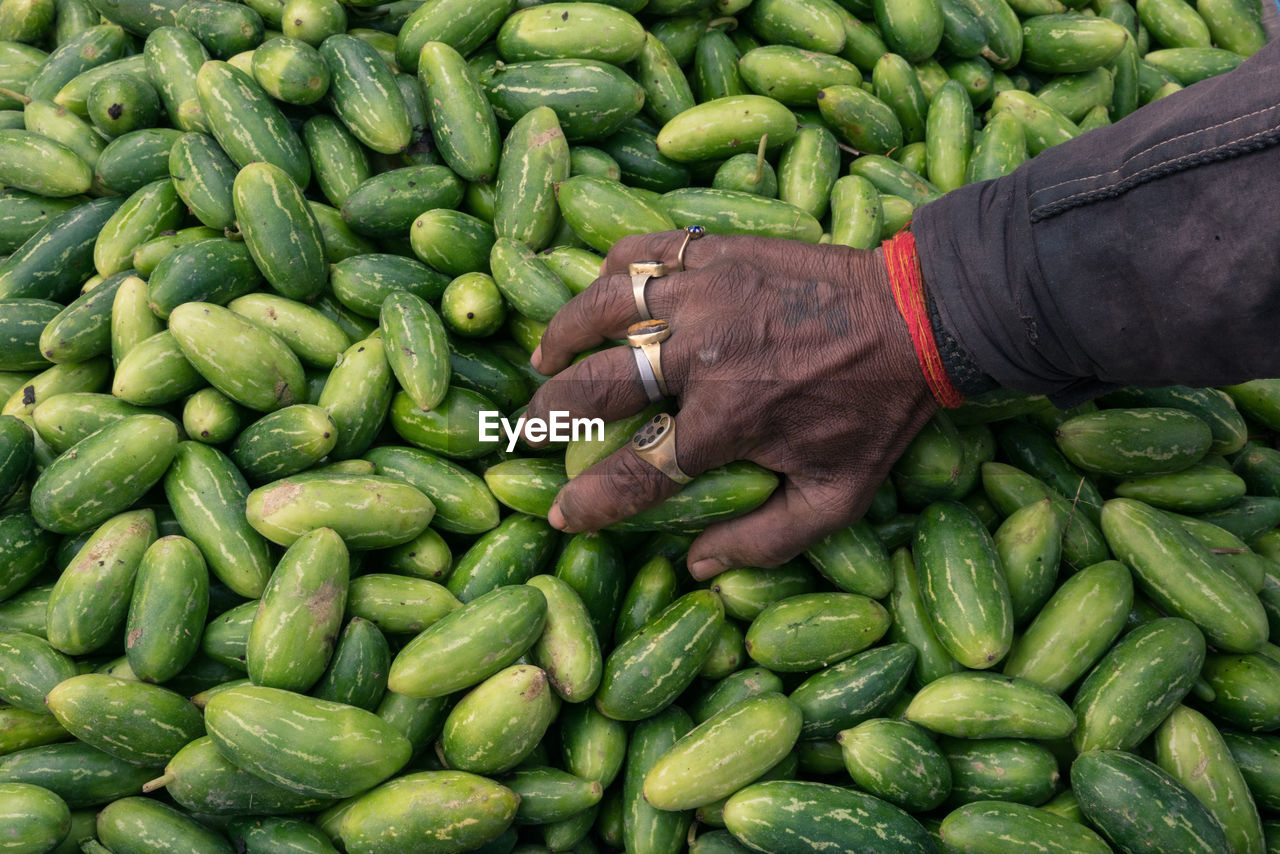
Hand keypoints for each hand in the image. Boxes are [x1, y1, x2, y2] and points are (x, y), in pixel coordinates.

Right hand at [525, 230, 938, 579]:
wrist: (921, 317)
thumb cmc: (877, 412)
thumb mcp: (836, 499)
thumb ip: (764, 542)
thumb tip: (695, 566)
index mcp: (726, 422)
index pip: (635, 471)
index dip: (589, 501)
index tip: (561, 515)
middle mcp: (701, 355)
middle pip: (596, 386)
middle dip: (548, 414)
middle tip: (526, 431)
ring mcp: (705, 294)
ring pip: (603, 307)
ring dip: (562, 336)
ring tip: (542, 356)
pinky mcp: (717, 252)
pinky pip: (643, 252)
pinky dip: (609, 271)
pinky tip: (598, 291)